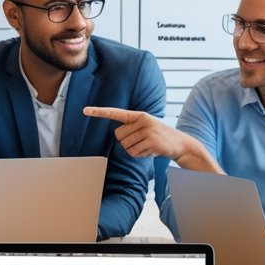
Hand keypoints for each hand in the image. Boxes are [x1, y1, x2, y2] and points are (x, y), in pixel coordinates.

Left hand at [83, 106, 218, 168]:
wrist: (180, 144)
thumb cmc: (159, 137)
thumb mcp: (146, 127)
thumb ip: (132, 128)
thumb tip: (119, 136)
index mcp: (138, 115)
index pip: (115, 113)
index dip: (99, 112)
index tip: (85, 110)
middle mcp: (142, 120)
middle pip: (118, 136)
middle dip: (127, 142)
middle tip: (142, 141)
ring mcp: (147, 130)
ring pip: (125, 146)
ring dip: (135, 150)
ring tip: (148, 146)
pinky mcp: (151, 140)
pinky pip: (134, 152)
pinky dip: (140, 155)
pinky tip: (151, 150)